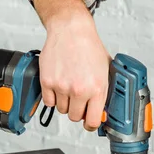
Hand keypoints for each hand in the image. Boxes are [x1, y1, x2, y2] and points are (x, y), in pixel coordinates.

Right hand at [39, 8, 110, 130]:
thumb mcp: (106, 70)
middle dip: (77, 111)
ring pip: (62, 110)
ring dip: (65, 103)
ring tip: (69, 87)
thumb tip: (103, 111)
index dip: (90, 124)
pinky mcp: (47, 81)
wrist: (71, 29)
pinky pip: (49, 102)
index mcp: (97, 88)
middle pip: (75, 117)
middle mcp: (79, 90)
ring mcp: (62, 86)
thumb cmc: (89, 46)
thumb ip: (104, 92)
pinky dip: (53, 97)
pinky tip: (59, 86)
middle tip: (79, 100)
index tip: (89, 122)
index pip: (92, 121)